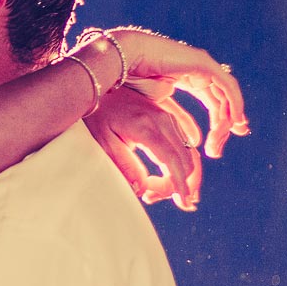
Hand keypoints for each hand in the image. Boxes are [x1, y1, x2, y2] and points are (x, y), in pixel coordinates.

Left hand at [86, 85, 201, 210]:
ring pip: (188, 152)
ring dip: (181, 175)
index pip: (172, 161)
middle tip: (152, 196)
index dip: (179, 184)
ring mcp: (168, 118)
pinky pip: (185, 142)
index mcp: (148, 128)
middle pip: (186, 160)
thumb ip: (124, 164)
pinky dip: (184, 160)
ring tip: (158, 190)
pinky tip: (175, 175)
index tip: (183, 202)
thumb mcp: (103, 140)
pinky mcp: (168, 117)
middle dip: (177, 184)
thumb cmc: (98, 113)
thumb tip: (141, 188)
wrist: (100, 83)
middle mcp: (164, 121)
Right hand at [106, 29, 248, 159]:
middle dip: (223, 127)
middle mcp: (197, 72)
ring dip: (226, 120)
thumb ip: (174, 121)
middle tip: (215, 151)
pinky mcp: (202, 63)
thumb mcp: (154, 109)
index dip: (218, 123)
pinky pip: (227, 86)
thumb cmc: (129, 84)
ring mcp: (201, 66)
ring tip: (216, 142)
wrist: (120, 63)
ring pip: (226, 96)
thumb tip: (188, 142)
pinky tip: (231, 123)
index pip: (213, 102)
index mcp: (187, 79)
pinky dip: (234, 104)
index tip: (215, 147)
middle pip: (221, 102)